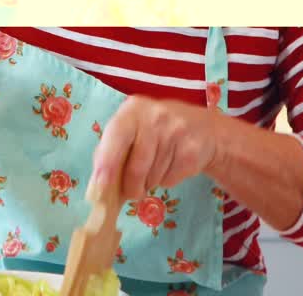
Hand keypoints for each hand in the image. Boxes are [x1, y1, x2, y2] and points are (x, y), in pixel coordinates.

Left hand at [91, 96, 222, 200]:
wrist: (204, 127)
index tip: (101, 183)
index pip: (117, 135)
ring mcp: (176, 132)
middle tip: (131, 192)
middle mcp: (155, 117)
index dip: (107, 161)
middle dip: (131, 186)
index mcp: (134, 109)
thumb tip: (99, 182)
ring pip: (153, 177)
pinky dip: (167, 180)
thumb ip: (113, 148)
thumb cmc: (157, 129)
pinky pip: (170, 180)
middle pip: (136, 167)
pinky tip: (172, 165)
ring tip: (156, 167)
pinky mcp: (192, 151)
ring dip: (150, 182)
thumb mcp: (134, 128)